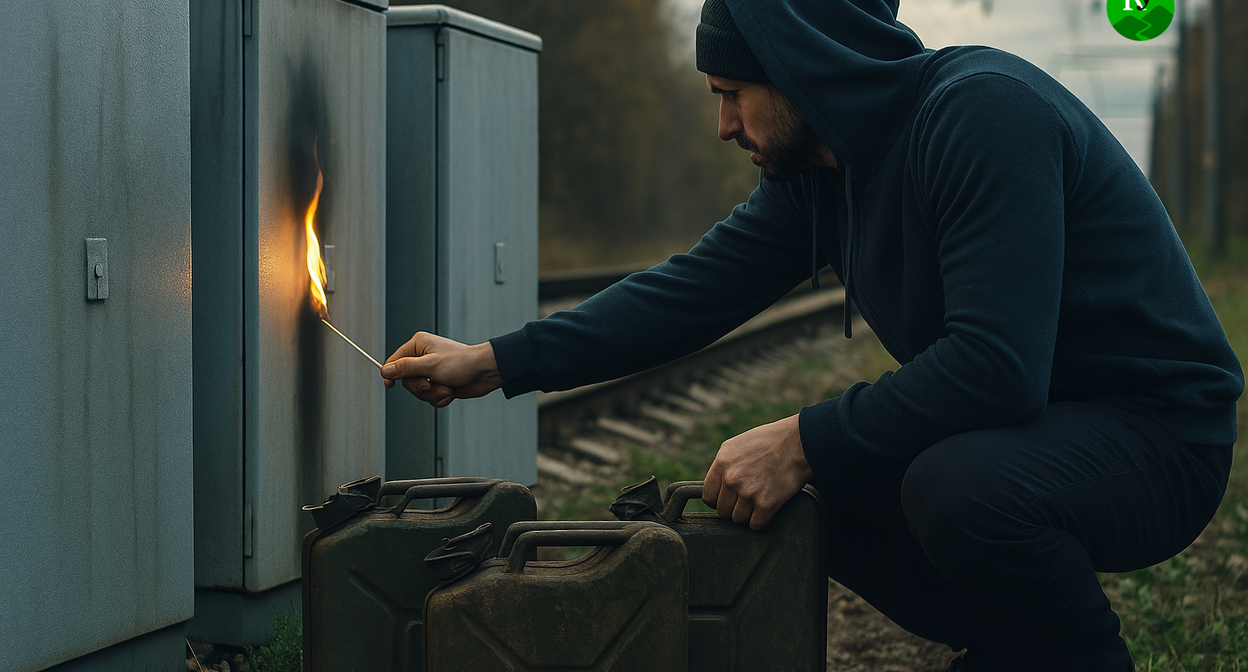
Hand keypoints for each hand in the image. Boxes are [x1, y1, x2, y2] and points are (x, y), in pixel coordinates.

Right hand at [380, 332, 500, 407]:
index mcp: (419, 345)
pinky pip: (431, 396)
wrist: (485, 373)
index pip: (396, 360)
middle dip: (420, 387)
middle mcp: (424, 357)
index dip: (391, 373)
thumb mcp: (430, 365)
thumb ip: (406, 368)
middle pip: (407, 380)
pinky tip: (451, 391)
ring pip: (420, 391)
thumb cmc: (462, 363)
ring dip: (433, 394)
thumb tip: (385, 370)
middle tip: (430, 385)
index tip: (389, 385)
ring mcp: (432, 371)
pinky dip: (440, 397)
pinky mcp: (440, 383)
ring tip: (446, 388)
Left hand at [702, 414, 812, 530]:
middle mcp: (732, 479)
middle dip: (733, 508)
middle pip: (722, 511)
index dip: (718, 500)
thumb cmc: (769, 441)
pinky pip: (755, 525)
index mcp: (722, 463)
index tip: (728, 499)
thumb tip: (716, 487)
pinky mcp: (766, 504)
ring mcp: (748, 492)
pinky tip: (767, 509)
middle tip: (746, 500)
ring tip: (758, 501)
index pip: (708, 496)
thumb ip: (723, 466)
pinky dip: (761, 521)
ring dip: (747, 515)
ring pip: (738, 519)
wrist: (799, 443)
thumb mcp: (736, 446)